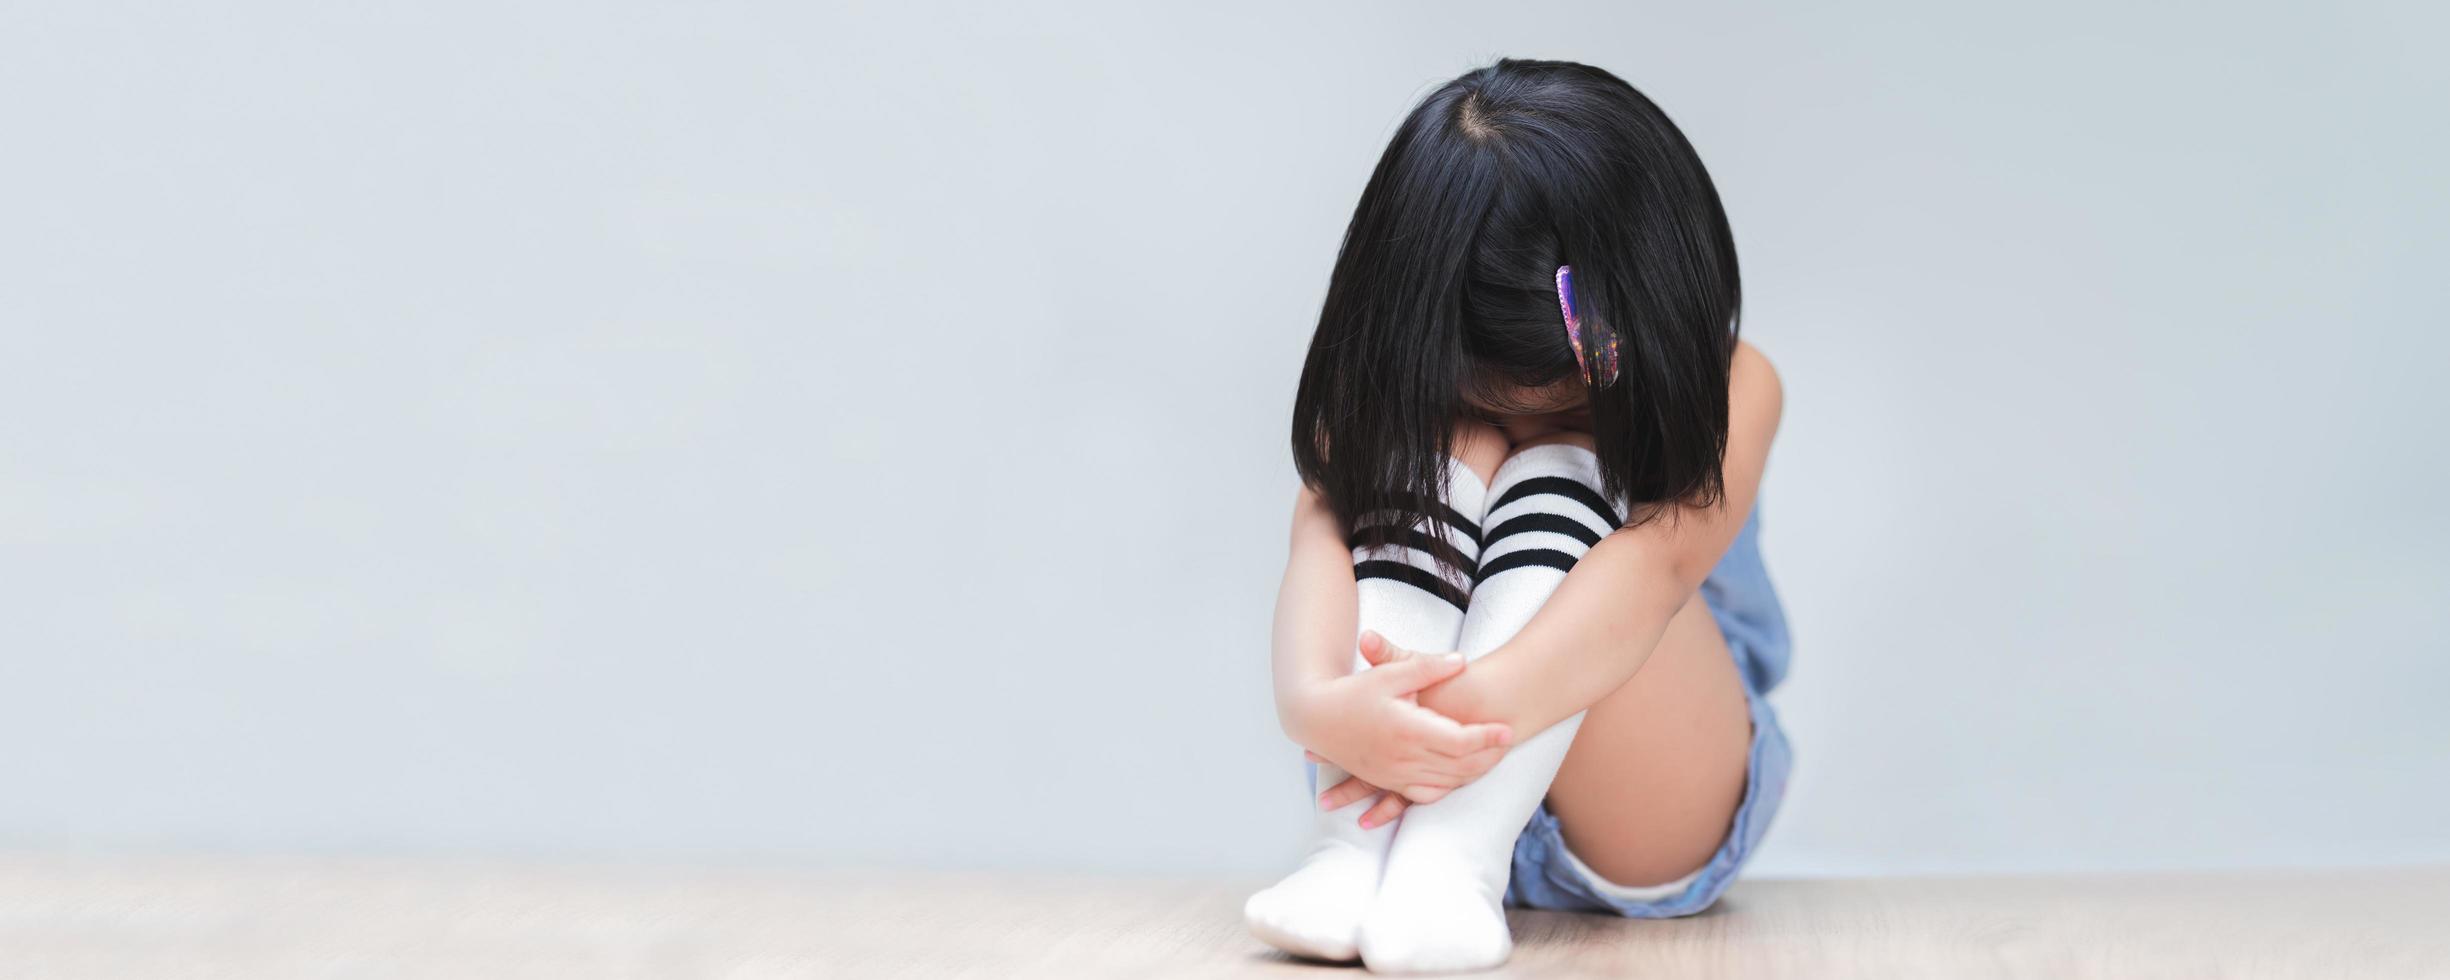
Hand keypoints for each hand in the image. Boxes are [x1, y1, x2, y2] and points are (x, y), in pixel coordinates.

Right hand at [1291, 630, 1512, 822]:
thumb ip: (1427, 667)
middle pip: (1458, 764)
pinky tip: (1460, 779)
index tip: (1507, 729)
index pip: (1458, 740)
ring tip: (1494, 758)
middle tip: (1509, 742)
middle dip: (1489, 755)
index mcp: (1406, 729)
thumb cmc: (1353, 691)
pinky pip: (1423, 794)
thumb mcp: (1390, 674)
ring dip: (1473, 773)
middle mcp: (1402, 756)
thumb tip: (1461, 660)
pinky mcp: (1387, 780)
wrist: (1315, 717)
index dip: (1486, 736)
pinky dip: (1446, 789)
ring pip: (1445, 781)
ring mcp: (1394, 773)